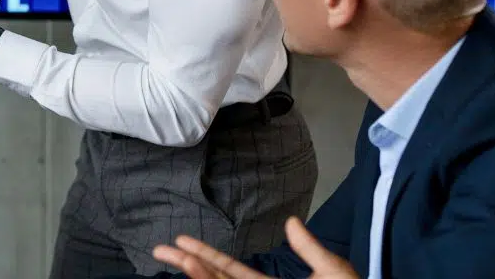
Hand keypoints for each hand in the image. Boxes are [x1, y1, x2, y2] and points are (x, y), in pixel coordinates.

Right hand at [152, 217, 357, 278]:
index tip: (181, 241)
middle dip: (188, 264)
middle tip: (160, 248)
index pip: (231, 271)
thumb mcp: (333, 273)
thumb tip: (291, 221)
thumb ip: (311, 250)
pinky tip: (200, 275)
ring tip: (178, 258)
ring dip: (198, 276)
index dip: (206, 256)